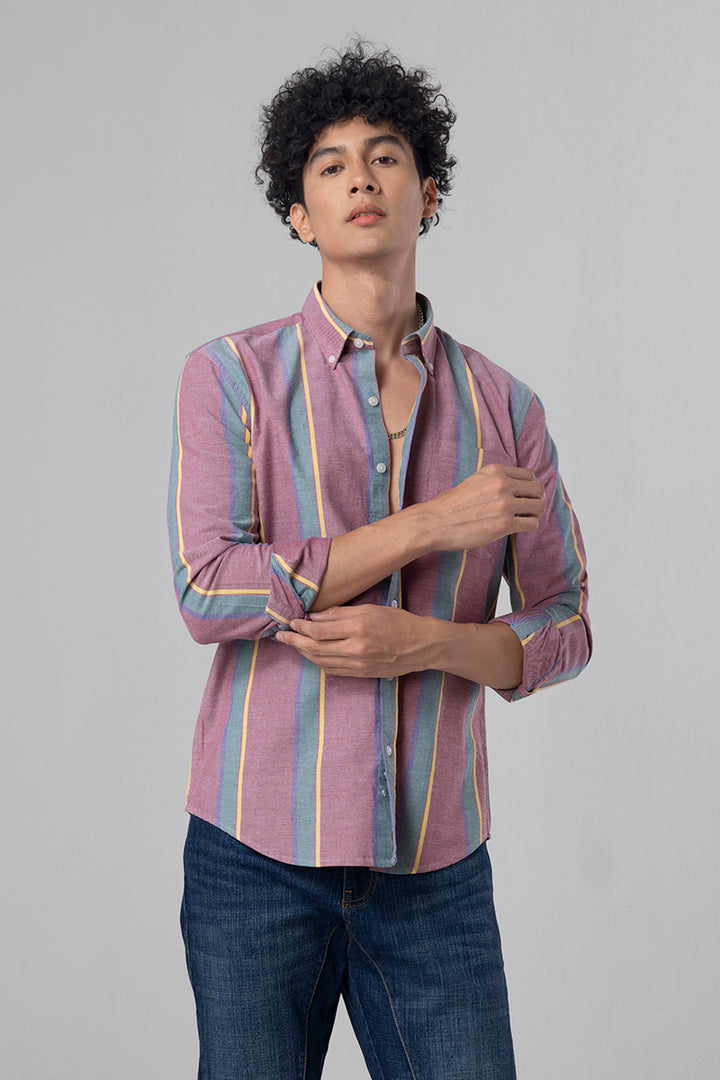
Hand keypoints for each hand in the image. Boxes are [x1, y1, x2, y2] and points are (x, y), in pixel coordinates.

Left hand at [276, 605, 432, 678]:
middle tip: (280, 636)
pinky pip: (334, 671)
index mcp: (358, 628)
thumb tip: (314, 617)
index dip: (300, 628)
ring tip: (293, 645)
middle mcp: (356, 649)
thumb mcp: (369, 610)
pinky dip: (319, 663)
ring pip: (322, 661)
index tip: (290, 622)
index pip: (318, 631)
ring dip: (304, 653)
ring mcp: (359, 665)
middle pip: (315, 648)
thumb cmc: (398, 622)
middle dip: (294, 642)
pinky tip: (312, 656)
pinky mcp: (362, 674)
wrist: (422, 645)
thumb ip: (340, 614)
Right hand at [417, 463, 544, 551]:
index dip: (531, 486)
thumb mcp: (474, 481)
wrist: (436, 523)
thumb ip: (495, 480)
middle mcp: (502, 484)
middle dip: (536, 499)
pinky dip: (529, 526)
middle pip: (537, 489)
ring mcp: (505, 504)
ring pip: (538, 506)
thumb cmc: (451, 505)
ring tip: (524, 518)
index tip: (527, 495)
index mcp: (495, 471)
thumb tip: (516, 485)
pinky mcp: (505, 524)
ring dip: (534, 514)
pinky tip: (518, 528)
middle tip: (529, 508)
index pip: (529, 475)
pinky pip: (531, 524)